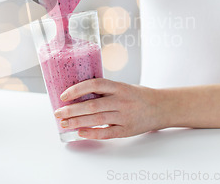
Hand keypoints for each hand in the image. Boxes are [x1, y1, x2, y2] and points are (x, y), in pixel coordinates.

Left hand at [53, 78, 168, 138]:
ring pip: (96, 119)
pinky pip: (106, 133)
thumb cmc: (138, 95)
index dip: (77, 89)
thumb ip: (104, 90)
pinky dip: (92, 133)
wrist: (161, 107)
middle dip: (71, 110)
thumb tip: (78, 94)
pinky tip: (80, 132)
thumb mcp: (122, 86)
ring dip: (77, 122)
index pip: (94, 84)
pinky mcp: (127, 130)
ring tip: (64, 123)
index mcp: (119, 87)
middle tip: (58, 112)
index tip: (63, 95)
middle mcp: (121, 101)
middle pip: (91, 105)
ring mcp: (124, 116)